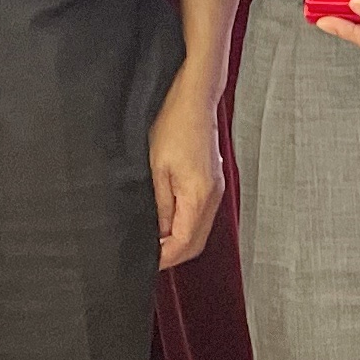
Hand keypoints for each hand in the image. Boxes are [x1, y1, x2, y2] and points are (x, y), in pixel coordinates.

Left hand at [147, 66, 227, 264]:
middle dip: (172, 254)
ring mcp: (216, 188)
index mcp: (199, 195)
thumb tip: (157, 234)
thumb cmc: (171, 124)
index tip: (143, 261)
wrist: (193, 98)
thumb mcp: (153, 169)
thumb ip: (158, 206)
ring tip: (152, 238)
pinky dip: (185, 225)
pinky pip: (201, 215)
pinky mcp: (213, 181)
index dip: (163, 258)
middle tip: (146, 254)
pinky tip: (166, 219)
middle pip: (196, 243)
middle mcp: (213, 196)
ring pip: (200, 231)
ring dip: (178, 240)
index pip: (184, 244)